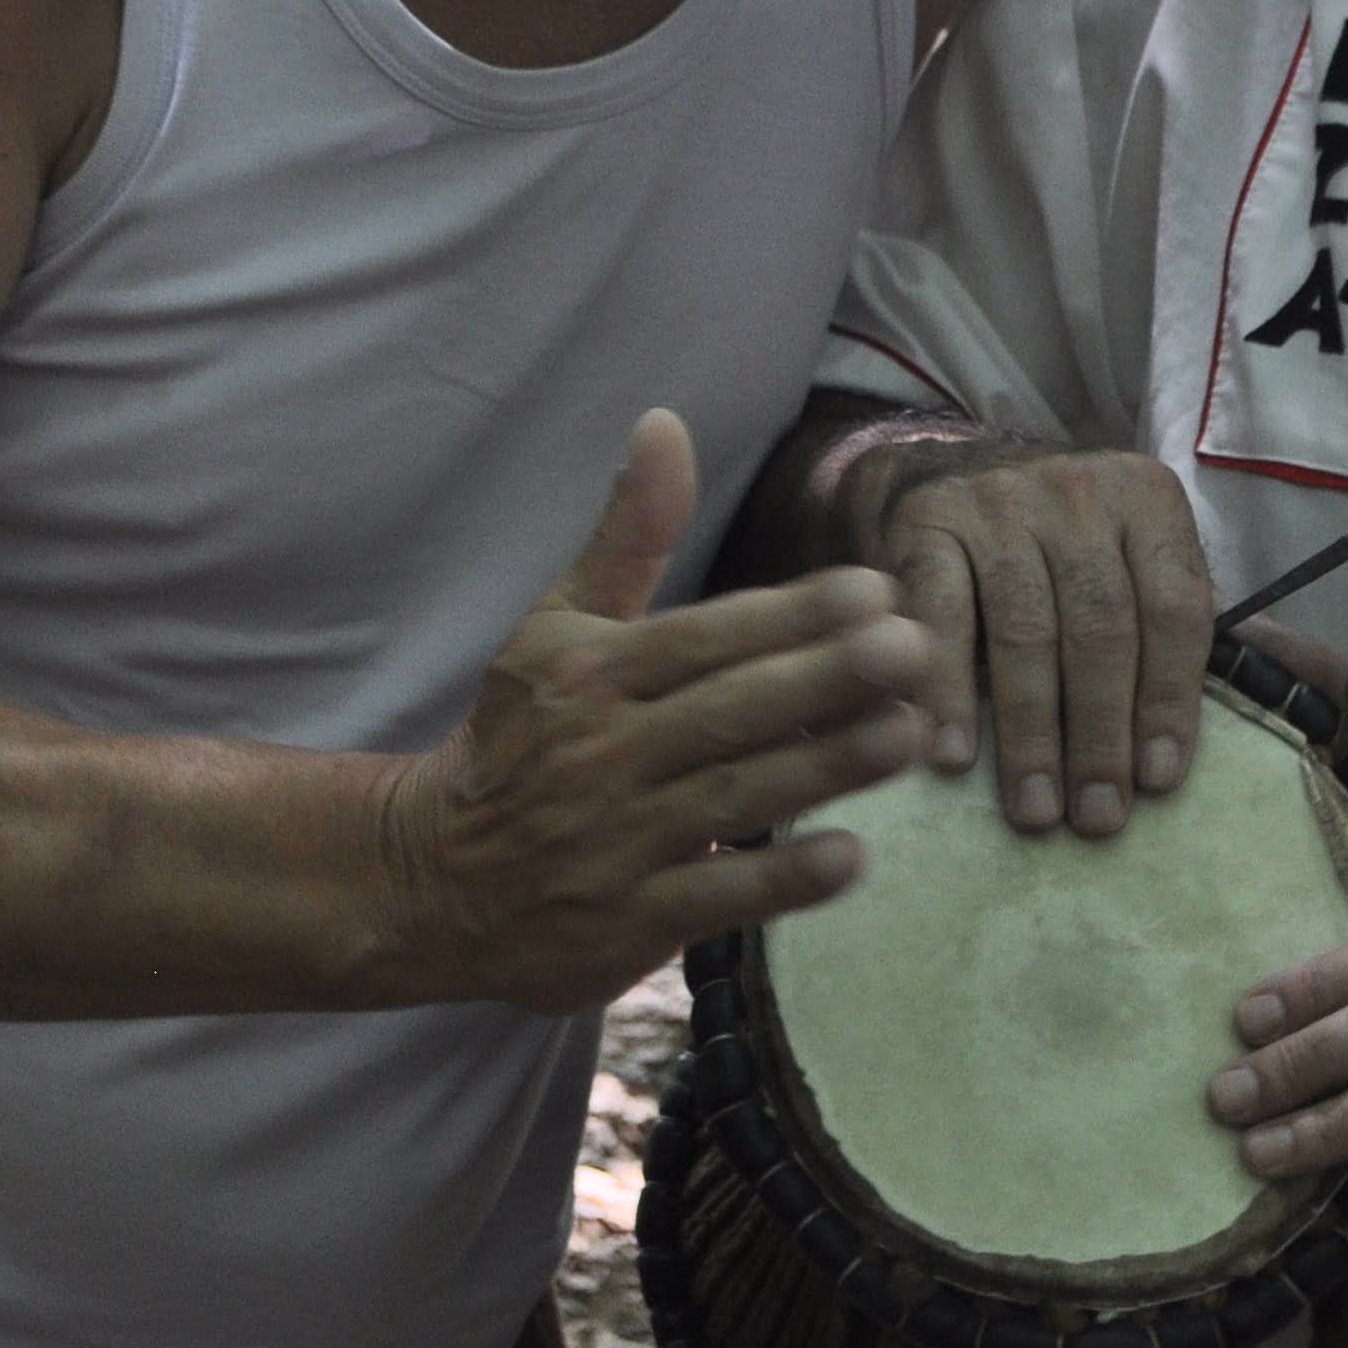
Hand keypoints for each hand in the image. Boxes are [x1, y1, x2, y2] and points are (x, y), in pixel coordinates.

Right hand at [379, 411, 932, 1014]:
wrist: (433, 877)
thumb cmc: (523, 737)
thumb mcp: (560, 626)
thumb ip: (629, 534)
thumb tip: (665, 422)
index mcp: (590, 674)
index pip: (702, 637)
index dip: (788, 616)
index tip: (874, 591)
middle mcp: (600, 754)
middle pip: (726, 712)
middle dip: (823, 680)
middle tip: (914, 650)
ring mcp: (612, 843)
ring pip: (730, 799)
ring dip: (822, 770)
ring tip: (907, 735)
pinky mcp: (623, 925)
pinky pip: (712, 898)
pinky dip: (778, 882)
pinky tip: (852, 858)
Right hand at [832, 431, 1211, 835]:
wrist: (943, 470)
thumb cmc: (1053, 544)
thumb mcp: (1124, 552)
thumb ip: (1160, 621)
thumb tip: (1176, 747)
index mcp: (1146, 498)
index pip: (1175, 608)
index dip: (1169, 700)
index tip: (1159, 781)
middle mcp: (1078, 490)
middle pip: (1102, 627)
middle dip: (1101, 735)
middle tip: (1097, 818)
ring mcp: (999, 500)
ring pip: (1026, 633)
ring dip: (1032, 735)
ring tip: (1035, 810)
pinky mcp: (928, 521)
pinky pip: (943, 618)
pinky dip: (949, 693)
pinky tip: (953, 757)